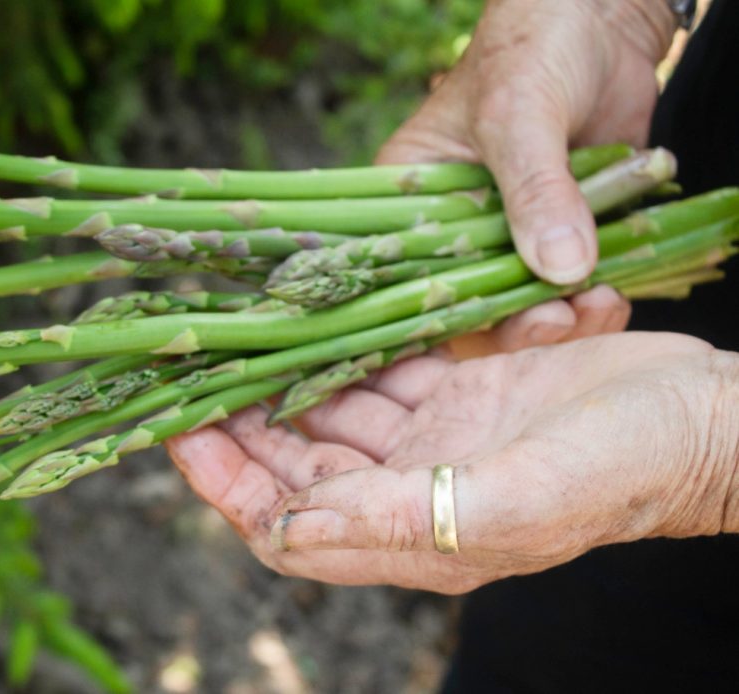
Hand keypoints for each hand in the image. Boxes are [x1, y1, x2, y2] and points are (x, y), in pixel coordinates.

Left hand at [166, 333, 738, 592]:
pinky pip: (384, 367)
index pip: (287, 523)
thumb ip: (398, 521)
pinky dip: (351, 344)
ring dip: (286, 375)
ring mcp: (435, 440)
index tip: (180, 430)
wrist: (704, 417)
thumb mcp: (514, 500)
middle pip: (295, 463)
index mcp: (412, 535)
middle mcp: (411, 491)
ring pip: (332, 410)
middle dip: (240, 421)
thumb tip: (287, 530)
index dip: (227, 484)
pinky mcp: (461, 391)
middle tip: (192, 366)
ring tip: (238, 330)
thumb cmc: (624, 466)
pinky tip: (317, 314)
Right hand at [377, 0, 676, 353]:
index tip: (481, 335)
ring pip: (523, 303)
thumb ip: (536, 191)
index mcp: (408, 198)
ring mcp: (510, 232)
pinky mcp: (563, 230)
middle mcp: (453, 225)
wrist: (603, 18)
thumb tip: (560, 269)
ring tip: (596, 304)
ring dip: (561, 318)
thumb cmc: (531, 48)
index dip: (435, 318)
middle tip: (553, 321)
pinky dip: (593, 299)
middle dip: (513, 324)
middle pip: (467, 303)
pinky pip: (571, 284)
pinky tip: (613, 295)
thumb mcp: (519, 116)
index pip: (405, 276)